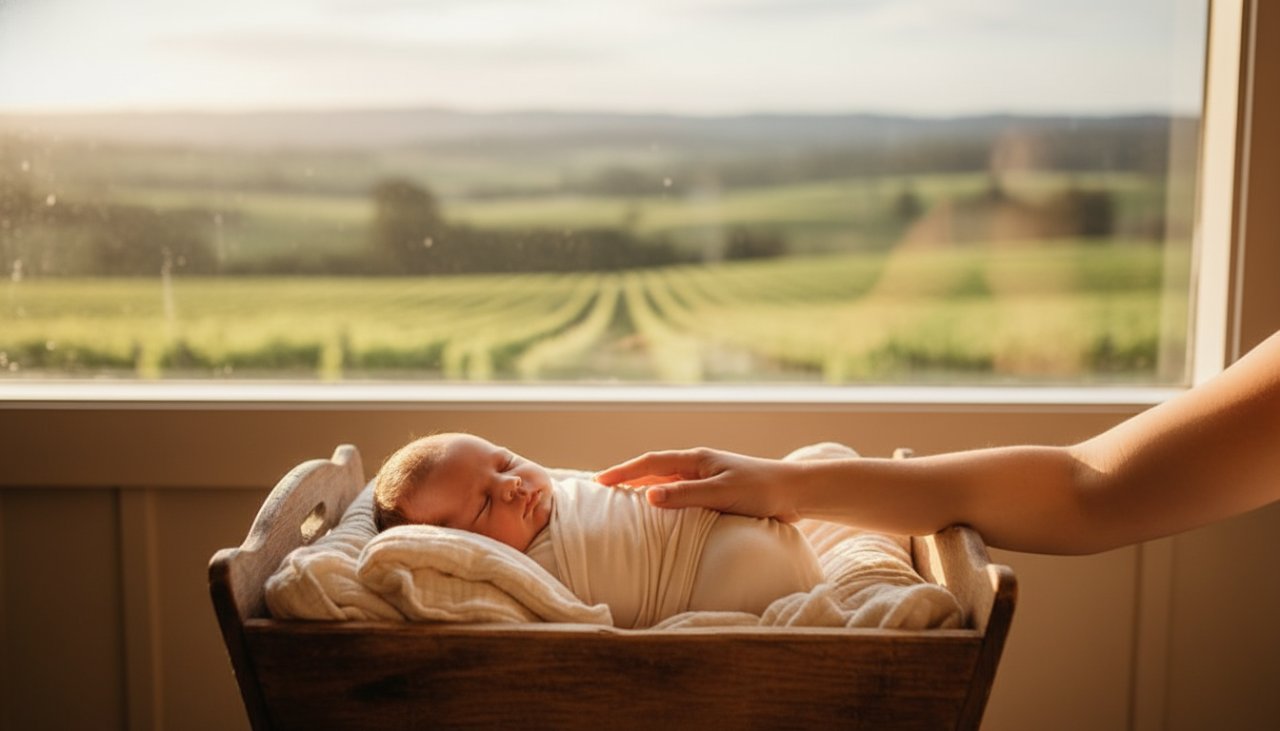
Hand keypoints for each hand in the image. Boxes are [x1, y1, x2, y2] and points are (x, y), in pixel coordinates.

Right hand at [595, 447, 801, 521]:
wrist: (795, 493)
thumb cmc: (762, 490)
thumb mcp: (721, 493)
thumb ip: (686, 495)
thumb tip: (648, 496)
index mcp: (696, 459)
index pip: (650, 463)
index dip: (623, 472)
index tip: (599, 482)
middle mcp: (698, 466)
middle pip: (654, 471)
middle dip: (628, 479)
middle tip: (601, 493)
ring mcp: (706, 479)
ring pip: (667, 484)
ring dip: (644, 492)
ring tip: (622, 506)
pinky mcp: (716, 494)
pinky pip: (681, 497)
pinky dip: (664, 504)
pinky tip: (659, 518)